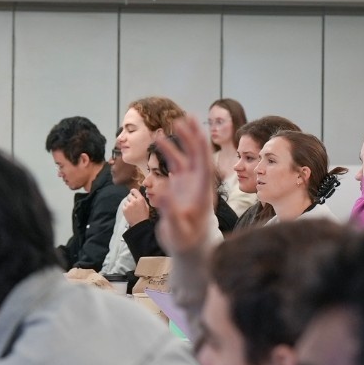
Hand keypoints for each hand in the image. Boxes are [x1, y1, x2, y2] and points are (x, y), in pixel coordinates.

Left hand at [122, 187, 150, 226]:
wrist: (139, 224)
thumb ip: (142, 199)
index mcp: (140, 199)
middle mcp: (134, 201)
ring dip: (128, 203)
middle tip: (133, 203)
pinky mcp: (124, 209)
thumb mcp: (146, 206)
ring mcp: (128, 205)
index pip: (134, 190)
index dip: (133, 192)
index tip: (133, 193)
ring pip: (126, 200)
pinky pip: (124, 205)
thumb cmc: (144, 215)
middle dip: (131, 198)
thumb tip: (138, 195)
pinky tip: (129, 211)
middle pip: (129, 195)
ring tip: (131, 208)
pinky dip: (126, 207)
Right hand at [153, 116, 214, 254]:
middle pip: (199, 154)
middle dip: (193, 135)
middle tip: (186, 116)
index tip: (195, 129)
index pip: (204, 164)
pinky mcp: (181, 184)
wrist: (190, 247)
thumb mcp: (177, 231)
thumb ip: (170, 213)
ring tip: (171, 123)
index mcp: (202, 192)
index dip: (200, 146)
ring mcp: (190, 182)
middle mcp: (199, 183)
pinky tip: (159, 139)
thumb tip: (160, 193)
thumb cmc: (186, 241)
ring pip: (187, 156)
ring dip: (181, 139)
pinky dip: (169, 150)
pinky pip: (176, 163)